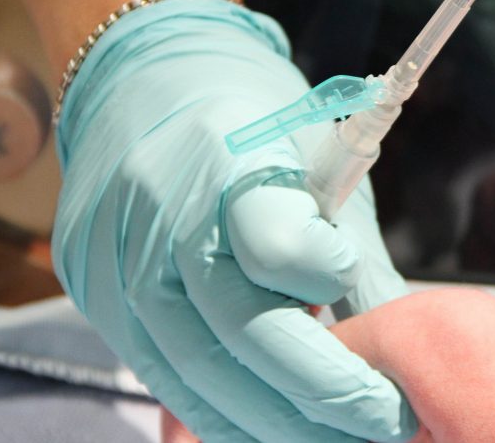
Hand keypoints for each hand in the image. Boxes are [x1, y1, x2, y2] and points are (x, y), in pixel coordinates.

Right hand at [53, 0, 414, 441]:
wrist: (143, 87)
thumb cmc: (251, 124)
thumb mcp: (320, 166)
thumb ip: (356, 257)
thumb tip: (402, 344)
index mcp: (226, 157)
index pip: (279, 247)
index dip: (329, 281)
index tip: (359, 299)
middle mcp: (159, 212)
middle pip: (242, 333)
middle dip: (324, 396)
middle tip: (384, 424)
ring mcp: (114, 259)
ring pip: (198, 373)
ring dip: (274, 422)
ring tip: (333, 436)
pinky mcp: (92, 294)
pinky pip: (161, 376)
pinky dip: (220, 412)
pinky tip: (268, 424)